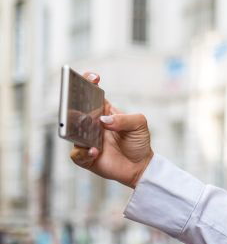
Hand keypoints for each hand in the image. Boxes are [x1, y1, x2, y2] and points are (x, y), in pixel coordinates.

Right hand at [69, 71, 153, 188]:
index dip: (88, 82)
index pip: (91, 92)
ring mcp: (85, 139)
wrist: (139, 166)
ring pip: (71, 131)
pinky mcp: (85, 157)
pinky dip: (83, 152)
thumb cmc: (138, 141)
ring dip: (75, 129)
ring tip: (86, 130)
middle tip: (75, 103)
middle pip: (74, 110)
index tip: (94, 78)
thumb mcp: (139, 125)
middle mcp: (90, 123)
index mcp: (103, 111)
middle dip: (72, 104)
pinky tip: (94, 151)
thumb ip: (125, 120)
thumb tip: (104, 121)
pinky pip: (77, 154)